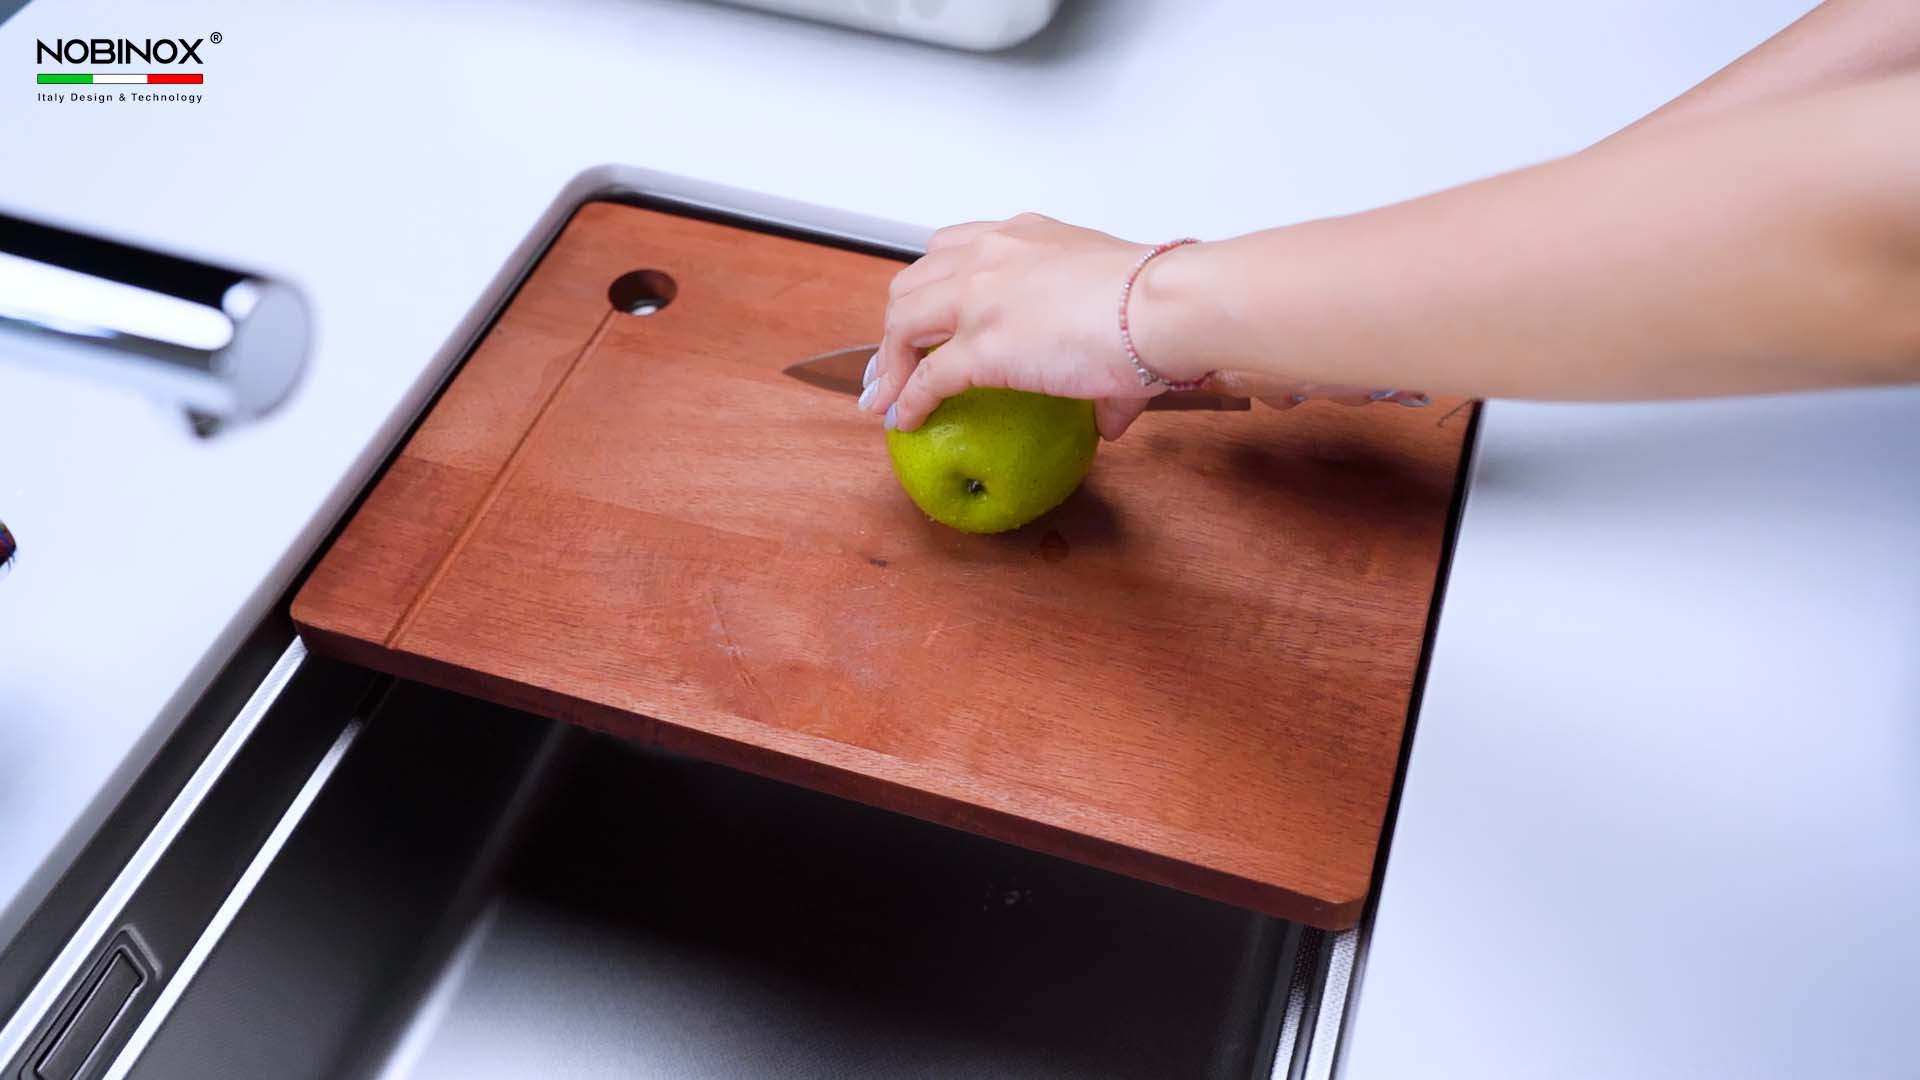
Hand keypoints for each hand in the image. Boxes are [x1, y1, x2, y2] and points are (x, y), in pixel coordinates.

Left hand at [862, 213, 1426, 438]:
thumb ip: (1109, 375)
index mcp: (1024, 236)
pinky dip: (906, 400)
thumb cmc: (1156, 303)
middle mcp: (990, 255)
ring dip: (889, 359)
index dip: (933, 284)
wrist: (1162, 306)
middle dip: (897, 319)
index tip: (928, 313)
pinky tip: (901, 419)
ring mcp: (978, 299)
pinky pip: (924, 377)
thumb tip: (1111, 419)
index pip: (956, 248)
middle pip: (913, 280)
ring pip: (902, 321)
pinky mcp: (977, 346)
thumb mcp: (1122, 315)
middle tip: (896, 357)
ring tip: (885, 394)